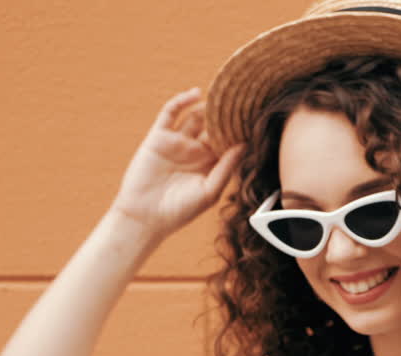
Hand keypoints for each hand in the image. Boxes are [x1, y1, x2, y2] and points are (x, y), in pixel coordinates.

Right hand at [110, 87, 244, 238]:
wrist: (145, 217)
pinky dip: (182, 101)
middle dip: (225, 115)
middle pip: (213, 126)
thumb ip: (226, 167)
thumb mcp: (209, 191)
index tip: (255, 116)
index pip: (228, 141)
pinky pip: (170, 113)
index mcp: (210, 164)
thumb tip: (244, 144)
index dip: (239, 130)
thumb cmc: (180, 211)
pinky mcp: (158, 137)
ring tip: (222, 95)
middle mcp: (194, 151)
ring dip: (207, 106)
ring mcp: (177, 142)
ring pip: (195, 116)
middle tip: (241, 100)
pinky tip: (196, 93)